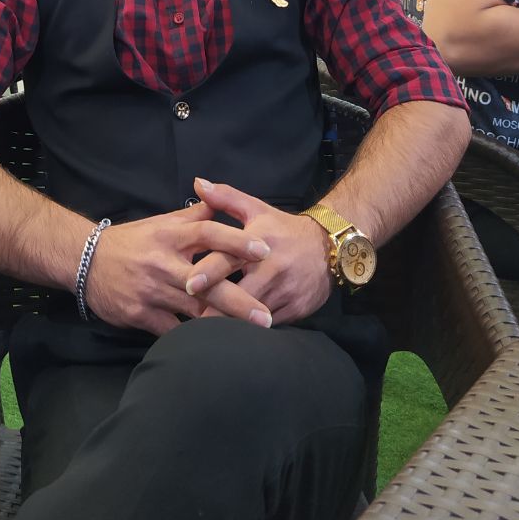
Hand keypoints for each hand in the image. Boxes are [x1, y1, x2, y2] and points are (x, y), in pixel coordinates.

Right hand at [85, 201, 272, 335]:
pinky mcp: (140, 314)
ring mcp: (151, 291)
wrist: (85, 261)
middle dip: (238, 302)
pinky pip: (172, 331)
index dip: (237, 242)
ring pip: (193, 312)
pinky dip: (192, 339)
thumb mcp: (161, 222)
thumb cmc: (131, 241)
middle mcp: (163, 262)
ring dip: (221, 325)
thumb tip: (220, 199)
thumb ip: (193, 215)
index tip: (264, 251)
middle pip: (207, 282)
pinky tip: (212, 348)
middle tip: (265, 317)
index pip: (208, 233)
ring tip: (248, 339)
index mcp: (170, 235)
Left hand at [186, 178, 332, 324]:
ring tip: (207, 335)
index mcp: (258, 243)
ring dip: (231, 325)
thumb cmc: (284, 229)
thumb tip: (198, 183)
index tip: (188, 285)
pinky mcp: (296, 310)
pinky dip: (251, 330)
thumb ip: (225, 198)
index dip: (209, 273)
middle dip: (215, 310)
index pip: (230, 258)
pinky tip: (236, 336)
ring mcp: (285, 292)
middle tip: (191, 321)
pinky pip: (269, 325)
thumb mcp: (257, 208)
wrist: (329, 246)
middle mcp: (272, 269)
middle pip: (239, 295)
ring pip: (253, 316)